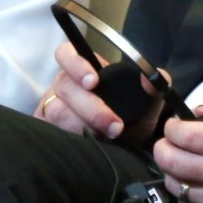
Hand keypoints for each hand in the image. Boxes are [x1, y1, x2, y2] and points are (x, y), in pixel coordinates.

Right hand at [32, 41, 163, 145]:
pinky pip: (49, 132)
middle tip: (114, 126)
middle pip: (65, 88)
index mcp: (82, 70)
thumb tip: (150, 78)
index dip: (75, 64)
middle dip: (92, 108)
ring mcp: (51, 108)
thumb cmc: (132, 118)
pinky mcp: (46, 130)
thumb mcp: (148, 102)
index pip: (66, 54)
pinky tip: (85, 146)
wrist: (128, 148)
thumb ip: (157, 85)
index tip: (93, 81)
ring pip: (56, 111)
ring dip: (82, 126)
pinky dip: (68, 138)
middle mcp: (62, 86)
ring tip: (103, 138)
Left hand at [151, 94, 202, 202]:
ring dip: (171, 170)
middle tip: (169, 140)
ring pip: (176, 186)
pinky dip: (183, 192)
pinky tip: (193, 180)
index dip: (172, 127)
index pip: (186, 135)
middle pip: (172, 161)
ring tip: (181, 159)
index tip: (175, 123)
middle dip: (163, 147)